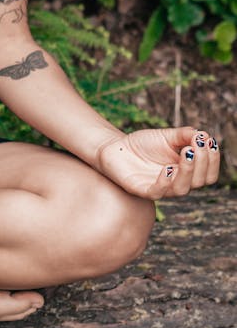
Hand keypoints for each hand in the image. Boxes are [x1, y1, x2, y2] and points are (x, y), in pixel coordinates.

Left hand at [96, 127, 220, 198]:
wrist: (115, 148)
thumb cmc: (142, 144)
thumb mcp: (167, 136)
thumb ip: (185, 135)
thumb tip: (203, 135)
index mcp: (185, 171)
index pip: (208, 174)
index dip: (213, 160)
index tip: (209, 141)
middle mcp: (176, 182)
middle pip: (200, 182)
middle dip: (203, 163)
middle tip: (195, 145)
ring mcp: (160, 187)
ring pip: (182, 189)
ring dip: (188, 171)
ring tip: (185, 152)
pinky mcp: (142, 190)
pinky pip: (158, 192)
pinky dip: (166, 181)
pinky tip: (168, 168)